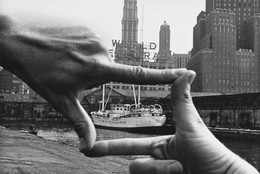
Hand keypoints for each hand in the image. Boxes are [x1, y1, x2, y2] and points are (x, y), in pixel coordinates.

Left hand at [0, 15, 185, 153]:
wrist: (18, 39)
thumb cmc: (40, 71)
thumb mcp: (62, 101)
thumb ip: (81, 123)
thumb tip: (90, 147)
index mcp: (99, 68)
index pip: (139, 74)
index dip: (163, 75)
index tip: (183, 72)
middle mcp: (101, 49)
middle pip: (109, 70)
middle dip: (95, 76)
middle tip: (72, 73)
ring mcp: (94, 34)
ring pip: (99, 57)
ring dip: (88, 63)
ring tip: (66, 61)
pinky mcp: (87, 26)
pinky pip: (92, 44)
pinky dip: (83, 52)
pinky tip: (66, 51)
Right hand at [88, 71, 258, 173]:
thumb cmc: (209, 151)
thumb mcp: (190, 123)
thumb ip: (180, 99)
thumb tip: (185, 71)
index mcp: (161, 146)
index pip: (132, 145)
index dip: (112, 146)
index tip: (95, 147)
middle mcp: (160, 162)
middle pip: (136, 165)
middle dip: (142, 165)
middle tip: (134, 158)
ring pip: (142, 172)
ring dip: (160, 170)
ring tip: (180, 167)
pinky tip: (179, 172)